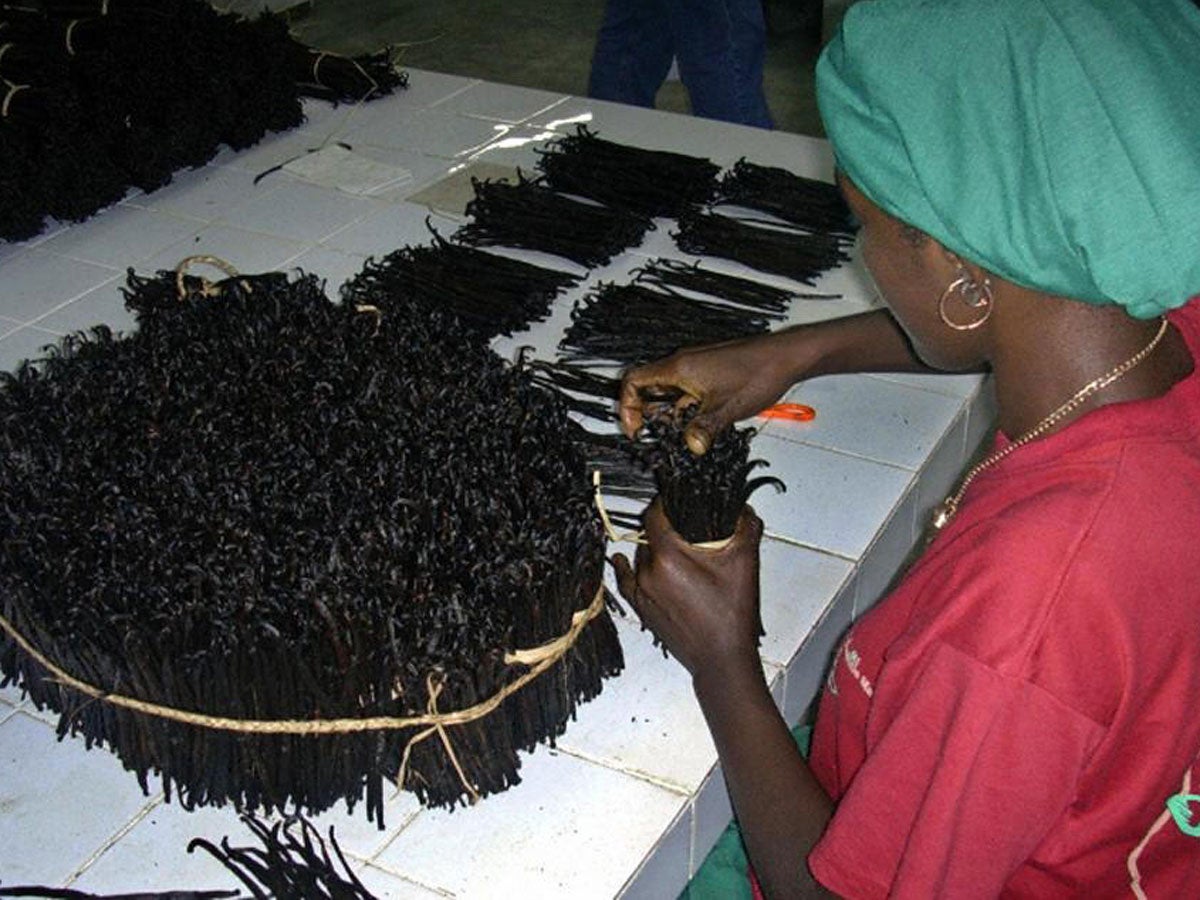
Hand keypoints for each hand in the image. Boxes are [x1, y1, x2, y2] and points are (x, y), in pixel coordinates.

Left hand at [611, 499, 763, 676]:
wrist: (722, 660)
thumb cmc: (732, 617)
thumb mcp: (745, 564)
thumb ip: (745, 528)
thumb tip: (744, 509)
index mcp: (669, 557)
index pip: (656, 515)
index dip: (665, 502)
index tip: (675, 497)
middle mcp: (648, 572)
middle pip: (650, 535)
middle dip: (667, 527)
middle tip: (687, 526)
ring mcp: (642, 592)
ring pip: (641, 556)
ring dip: (655, 549)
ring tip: (675, 547)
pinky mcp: (641, 608)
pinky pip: (627, 581)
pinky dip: (626, 568)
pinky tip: (621, 560)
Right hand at [618, 334, 797, 454]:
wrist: (785, 356)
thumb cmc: (757, 374)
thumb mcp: (726, 409)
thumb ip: (703, 430)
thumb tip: (690, 448)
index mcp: (678, 368)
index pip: (633, 381)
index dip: (628, 407)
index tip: (638, 430)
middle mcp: (682, 364)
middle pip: (647, 387)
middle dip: (649, 415)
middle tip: (659, 438)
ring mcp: (695, 367)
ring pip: (668, 391)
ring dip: (670, 414)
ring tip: (682, 436)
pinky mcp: (708, 372)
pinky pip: (685, 390)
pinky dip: (686, 409)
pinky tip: (701, 425)